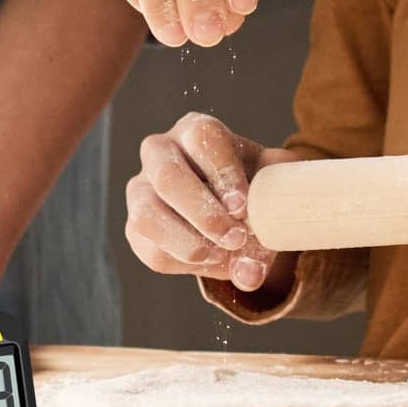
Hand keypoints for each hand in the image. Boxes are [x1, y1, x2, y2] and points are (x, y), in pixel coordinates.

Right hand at [126, 114, 296, 295]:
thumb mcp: (271, 187)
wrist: (233, 204)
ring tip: (224, 254)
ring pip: (147, 216)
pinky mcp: (136, 227)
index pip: (202, 139)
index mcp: (196, 129)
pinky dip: (185, 265)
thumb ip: (270, 221)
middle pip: (168, 176)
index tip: (242, 206)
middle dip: (203, 213)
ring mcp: (141, 189)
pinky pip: (152, 251)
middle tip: (236, 238)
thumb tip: (249, 276)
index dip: (223, 174)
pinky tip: (214, 261)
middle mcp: (161, 152)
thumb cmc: (252, 183)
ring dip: (188, 243)